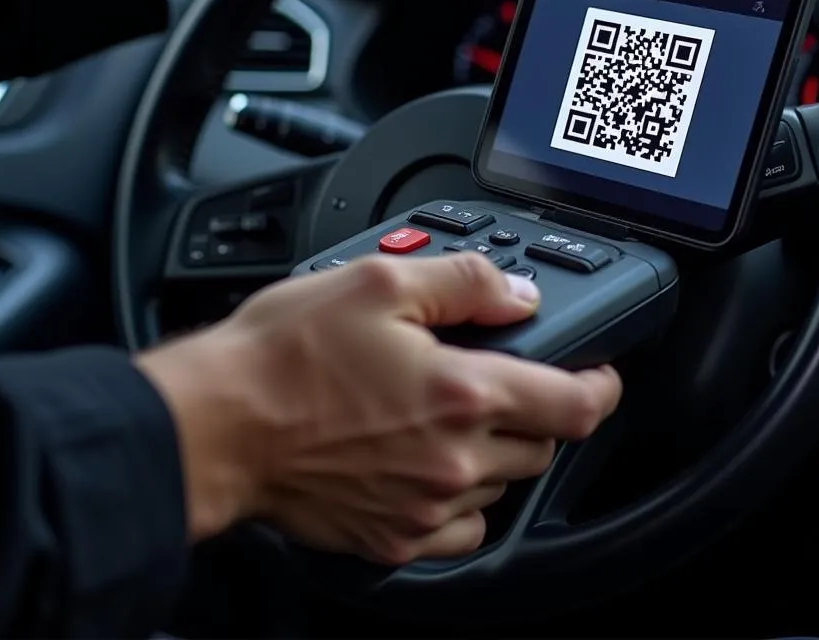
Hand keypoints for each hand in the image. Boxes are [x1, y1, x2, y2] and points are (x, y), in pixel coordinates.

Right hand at [137, 253, 620, 564]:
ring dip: (496, 449)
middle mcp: (452, 460)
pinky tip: (428, 461)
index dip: (601, 385)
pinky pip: (461, 528)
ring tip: (450, 412)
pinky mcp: (391, 538)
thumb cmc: (284, 354)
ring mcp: (423, 507)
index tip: (600, 375)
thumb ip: (464, 281)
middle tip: (500, 377)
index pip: (573, 403)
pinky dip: (461, 496)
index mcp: (460, 393)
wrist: (217, 423)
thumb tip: (514, 293)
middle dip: (537, 408)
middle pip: (542, 444)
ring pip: (503, 485)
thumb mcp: (378, 279)